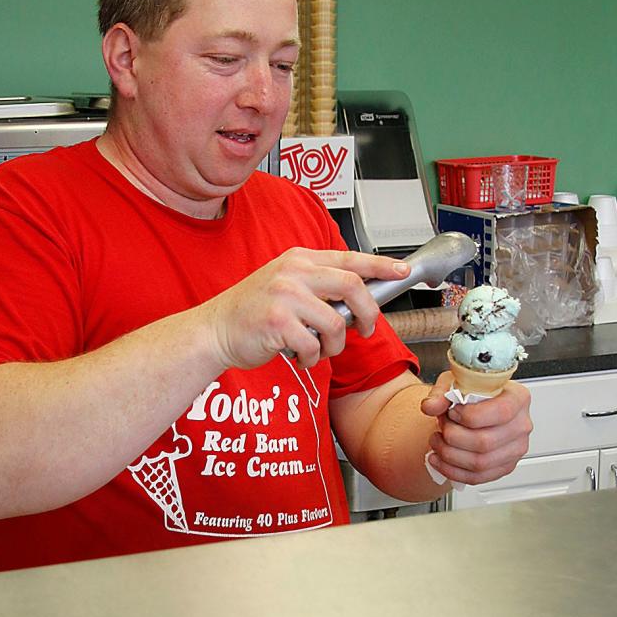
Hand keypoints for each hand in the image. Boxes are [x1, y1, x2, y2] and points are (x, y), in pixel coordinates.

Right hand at [202, 248, 409, 369]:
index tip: (401, 271)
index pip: (350, 257)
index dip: (381, 265)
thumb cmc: (252, 312)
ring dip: (334, 345)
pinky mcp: (277, 322)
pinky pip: (313, 346)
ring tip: (319, 350)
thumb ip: (319, 285)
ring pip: (336, 323)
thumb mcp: (286, 284)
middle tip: (365, 329)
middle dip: (368, 313)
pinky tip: (299, 356)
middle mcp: (293, 271)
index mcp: (299, 259)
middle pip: (353, 286)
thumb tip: (360, 299)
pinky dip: (311, 358)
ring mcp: (285, 295)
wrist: (214, 330)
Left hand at [420, 374, 532, 484]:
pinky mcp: (504, 466)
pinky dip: (452, 471)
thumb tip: (431, 406)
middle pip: (485, 442)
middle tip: (442, 426)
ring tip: (437, 441)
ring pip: (479, 463)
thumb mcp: (455, 382)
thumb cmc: (473, 392)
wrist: (477, 407)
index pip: (500, 412)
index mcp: (518, 398)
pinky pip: (478, 477)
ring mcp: (515, 449)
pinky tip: (439, 459)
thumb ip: (441, 393)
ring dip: (449, 454)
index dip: (470, 416)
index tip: (453, 412)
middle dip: (453, 436)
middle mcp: (521, 425)